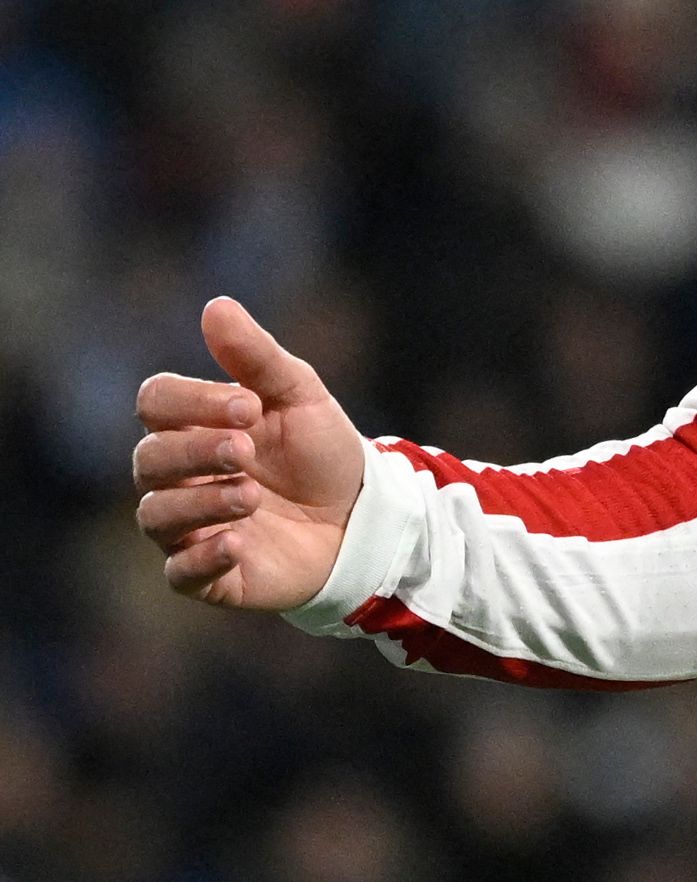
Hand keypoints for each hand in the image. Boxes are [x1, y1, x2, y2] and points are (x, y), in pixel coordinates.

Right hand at [132, 297, 366, 610]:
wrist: (363, 516)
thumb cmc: (321, 451)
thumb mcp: (300, 396)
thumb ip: (256, 356)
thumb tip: (216, 306)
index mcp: (194, 426)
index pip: (155, 404)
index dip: (190, 403)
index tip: (248, 405)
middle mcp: (179, 477)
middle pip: (148, 460)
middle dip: (195, 452)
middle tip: (246, 450)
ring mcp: (189, 527)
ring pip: (157, 516)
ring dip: (200, 502)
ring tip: (252, 494)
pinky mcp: (209, 575)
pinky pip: (180, 573)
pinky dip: (201, 558)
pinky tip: (235, 542)